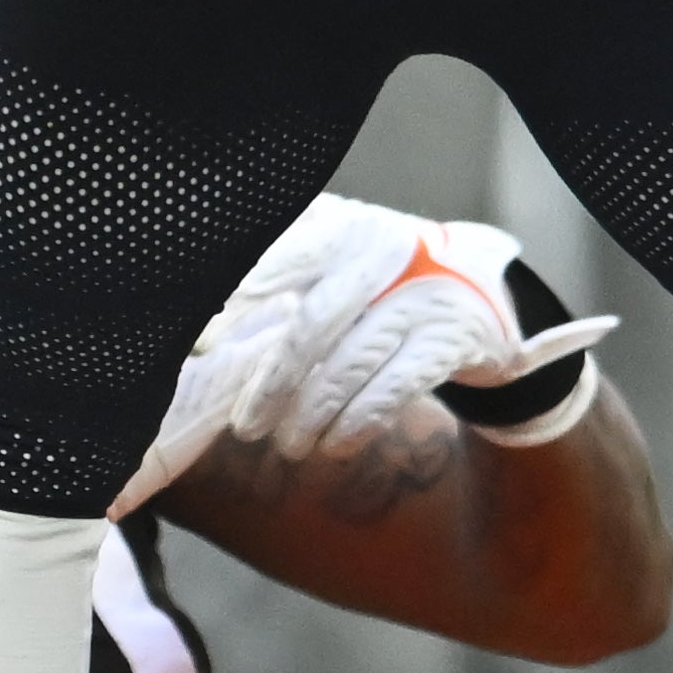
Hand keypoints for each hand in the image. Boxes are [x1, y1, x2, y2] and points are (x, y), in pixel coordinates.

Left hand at [199, 198, 610, 468]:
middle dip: (272, 385)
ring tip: (286, 445)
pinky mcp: (451, 337)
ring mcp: (422, 295)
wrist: (477, 290)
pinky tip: (333, 446)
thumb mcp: (330, 259)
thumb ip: (274, 280)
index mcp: (339, 225)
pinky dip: (357, 422)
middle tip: (245, 427)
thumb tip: (195, 334)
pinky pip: (393, 388)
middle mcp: (382, 251)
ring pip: (350, 364)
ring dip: (311, 414)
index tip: (199, 346)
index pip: (279, 262)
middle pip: (312, 326)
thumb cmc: (373, 280)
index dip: (235, 304)